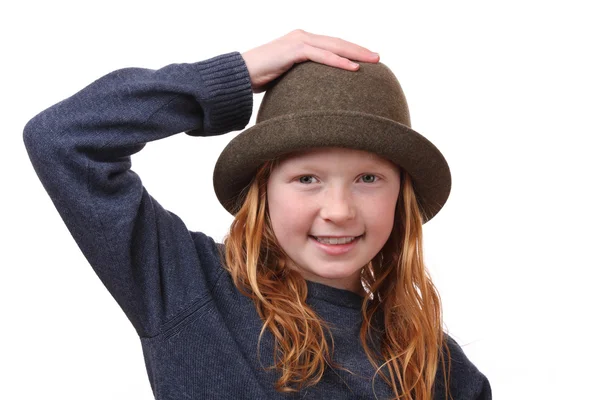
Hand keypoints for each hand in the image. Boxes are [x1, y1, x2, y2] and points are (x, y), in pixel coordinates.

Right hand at [241, 29, 379, 92]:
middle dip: (359, 50)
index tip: (366, 60)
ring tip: (373, 60)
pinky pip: (321, 55)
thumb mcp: (286, 78)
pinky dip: (338, 61)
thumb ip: (301, 80)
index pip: (331, 46)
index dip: (350, 52)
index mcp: (301, 43)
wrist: (239, 75)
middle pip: (337, 43)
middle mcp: (302, 38)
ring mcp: (298, 41)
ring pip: (334, 46)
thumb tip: (312, 96)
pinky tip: (353, 67)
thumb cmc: (259, 79)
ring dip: (356, 53)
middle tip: (378, 58)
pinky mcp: (294, 50)